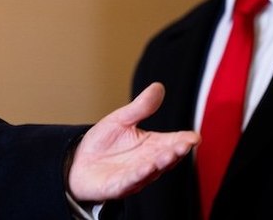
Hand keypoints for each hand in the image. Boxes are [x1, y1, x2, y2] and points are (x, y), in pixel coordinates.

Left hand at [67, 82, 198, 201]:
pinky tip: (146, 167)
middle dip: (176, 152)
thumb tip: (158, 86)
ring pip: (152, 171)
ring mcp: (135, 176)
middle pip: (166, 158)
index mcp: (151, 145)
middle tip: (184, 145)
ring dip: (160, 163)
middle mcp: (148, 162)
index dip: (184, 141)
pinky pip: (130, 182)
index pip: (172, 142)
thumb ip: (141, 107)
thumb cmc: (103, 143)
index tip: (195, 137)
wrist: (77, 162)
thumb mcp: (121, 120)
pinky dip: (138, 175)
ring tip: (168, 154)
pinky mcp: (118, 186)